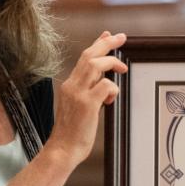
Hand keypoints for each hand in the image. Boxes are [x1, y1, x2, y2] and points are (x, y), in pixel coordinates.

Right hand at [47, 31, 126, 170]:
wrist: (61, 150)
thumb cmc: (72, 132)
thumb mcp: (78, 106)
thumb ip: (88, 92)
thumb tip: (104, 82)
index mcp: (69, 85)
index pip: (84, 58)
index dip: (97, 44)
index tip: (108, 35)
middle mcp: (71, 85)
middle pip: (90, 55)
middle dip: (107, 43)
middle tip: (122, 37)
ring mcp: (78, 94)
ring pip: (96, 64)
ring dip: (112, 62)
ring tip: (122, 67)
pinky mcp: (87, 104)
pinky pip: (106, 85)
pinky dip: (113, 88)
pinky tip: (111, 100)